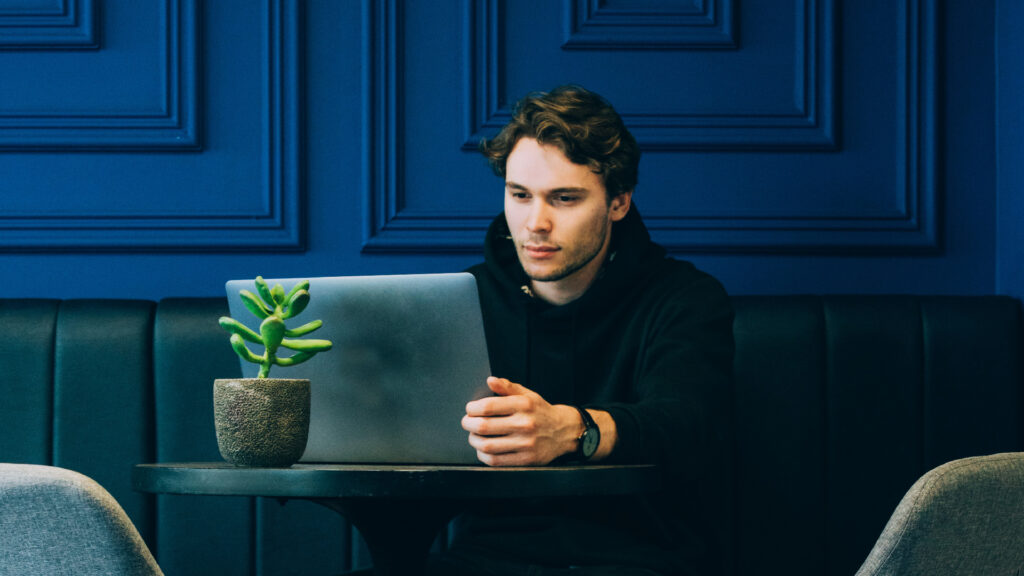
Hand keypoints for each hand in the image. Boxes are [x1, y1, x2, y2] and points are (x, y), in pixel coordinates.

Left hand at [461, 377, 580, 465]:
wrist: (564, 431)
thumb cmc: (541, 412)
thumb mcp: (527, 395)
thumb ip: (507, 387)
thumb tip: (490, 380)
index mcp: (523, 405)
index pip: (488, 406)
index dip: (472, 408)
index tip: (470, 409)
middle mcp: (524, 424)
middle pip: (484, 426)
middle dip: (468, 424)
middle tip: (467, 422)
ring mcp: (525, 443)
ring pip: (487, 445)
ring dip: (474, 441)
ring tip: (474, 436)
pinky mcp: (526, 459)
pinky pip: (496, 460)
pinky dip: (483, 455)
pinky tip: (483, 449)